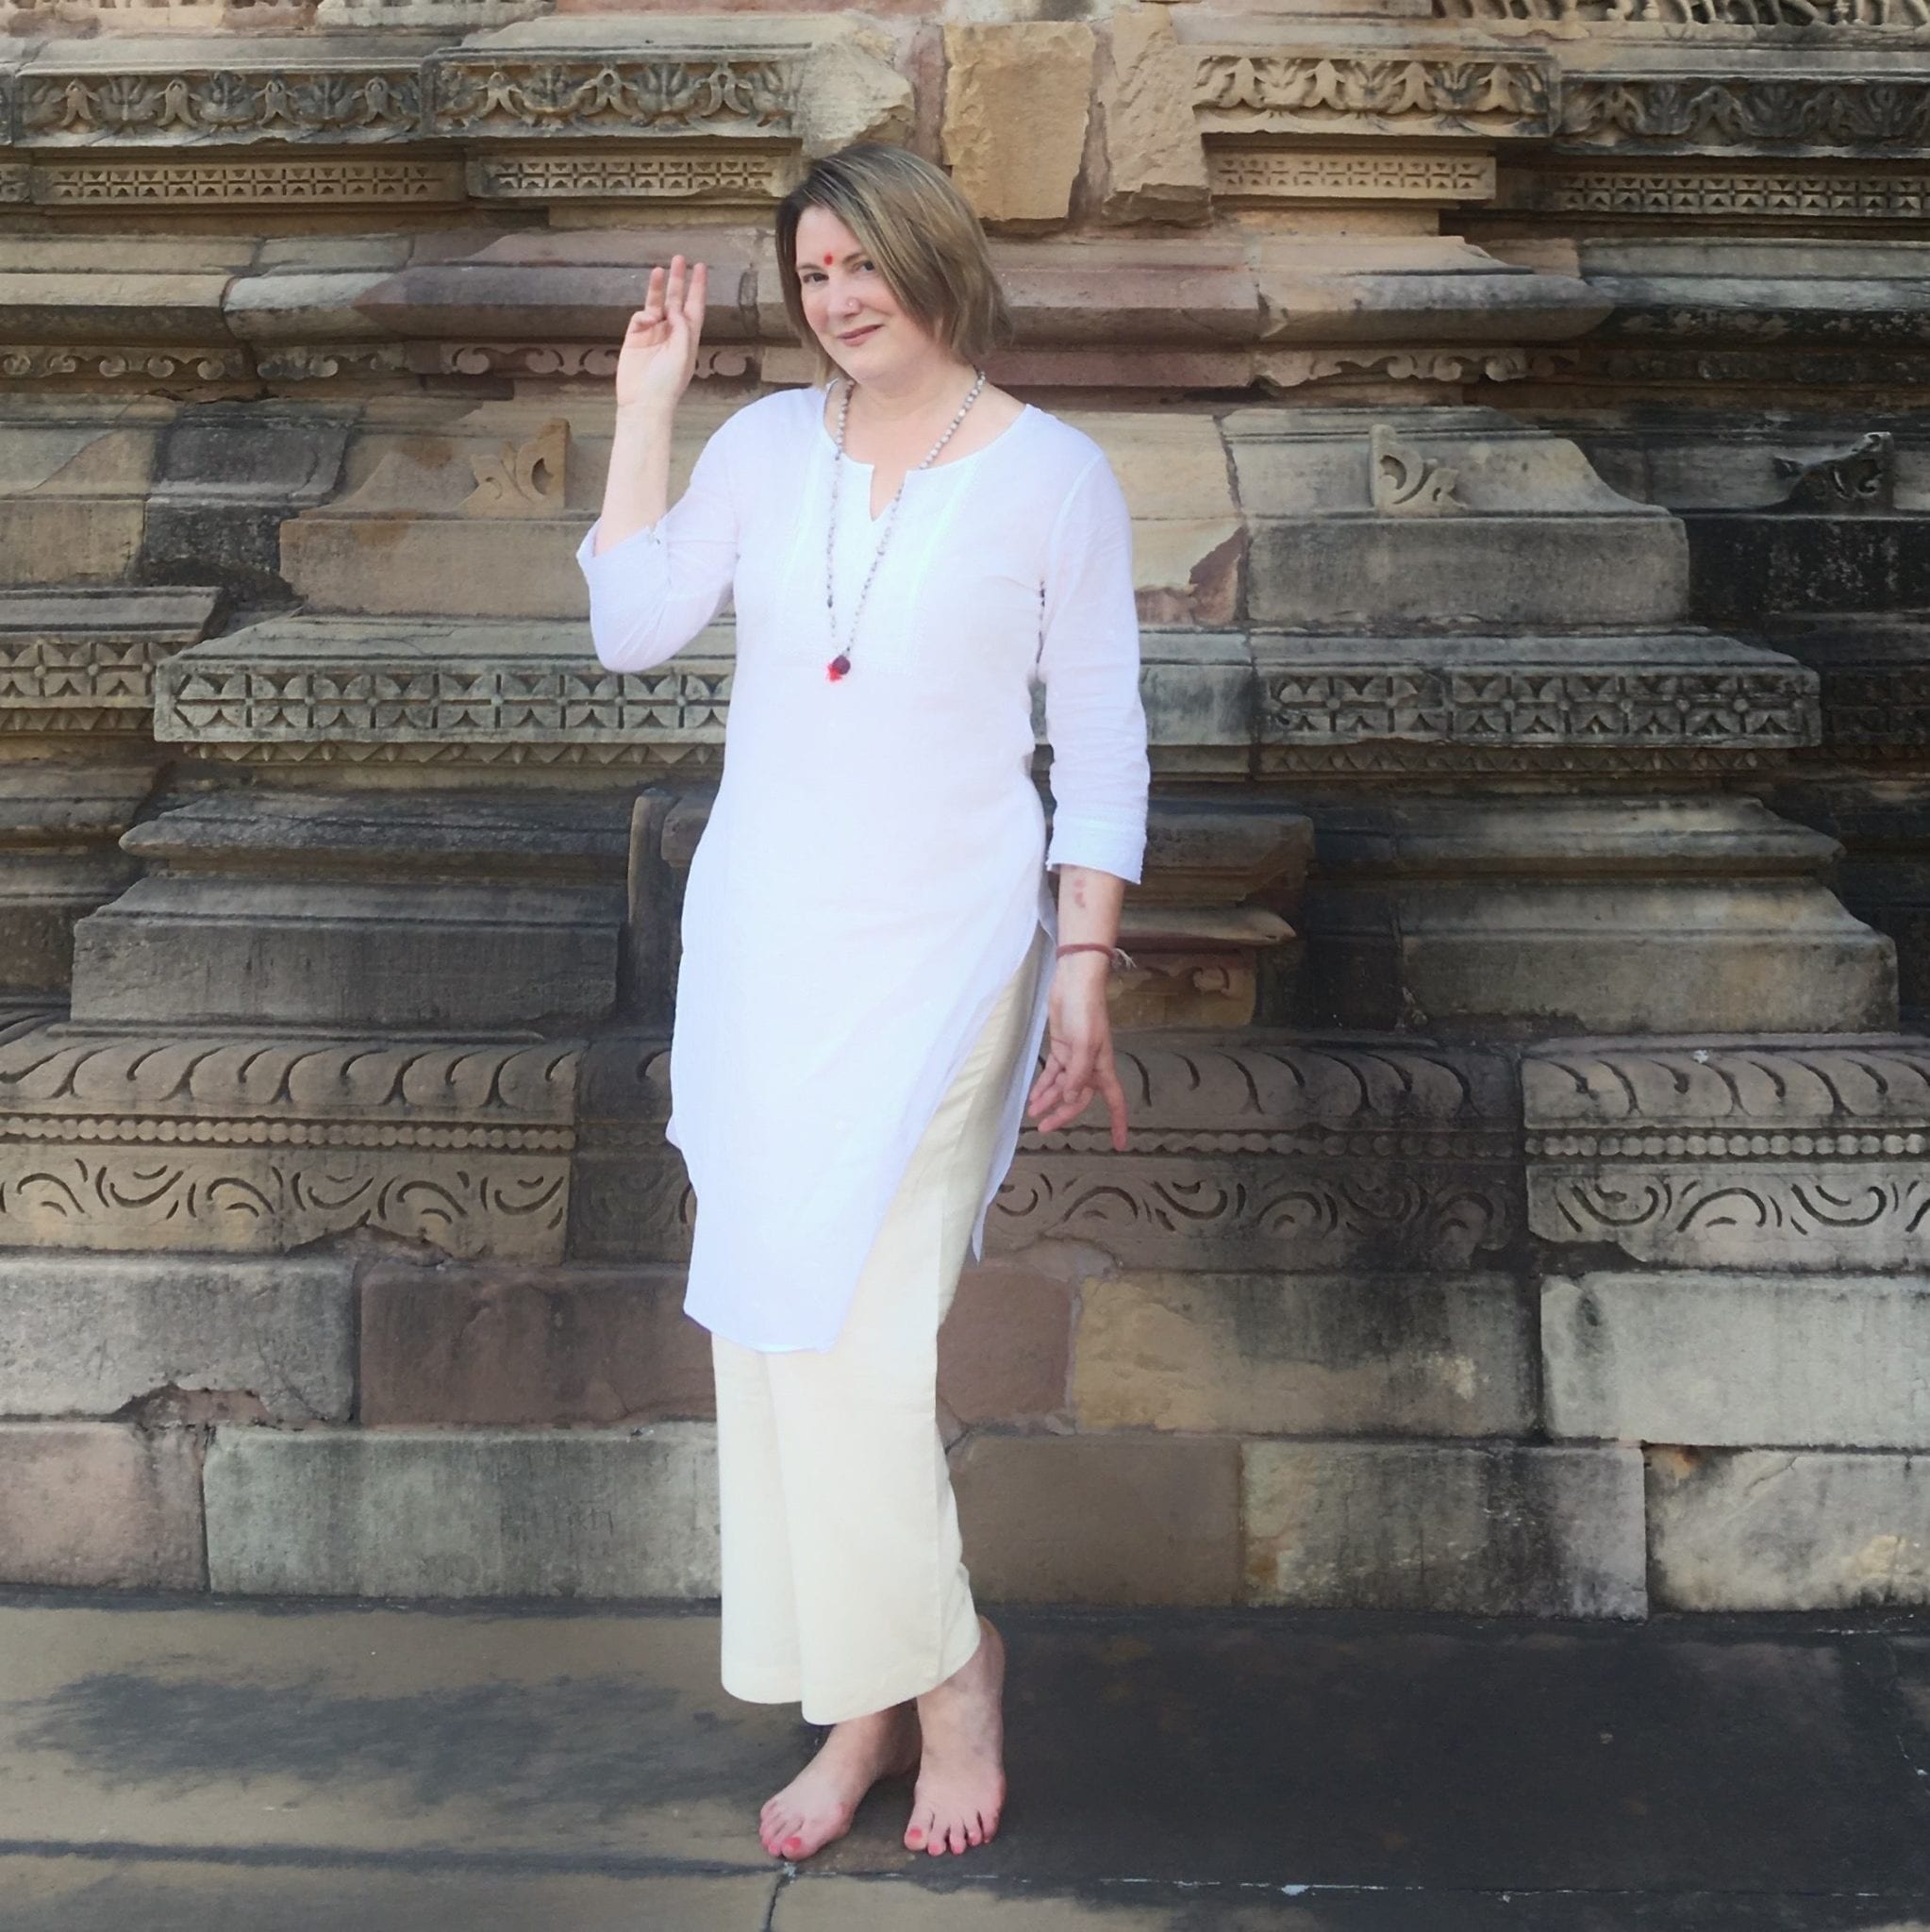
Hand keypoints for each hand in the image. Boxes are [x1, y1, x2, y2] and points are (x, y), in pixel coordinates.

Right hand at [615, 255, 706, 414]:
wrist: (643, 403)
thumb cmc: (667, 384)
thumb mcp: (683, 354)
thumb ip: (682, 328)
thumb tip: (674, 308)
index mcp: (688, 339)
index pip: (695, 307)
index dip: (698, 287)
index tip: (701, 267)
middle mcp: (671, 334)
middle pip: (676, 301)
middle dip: (678, 281)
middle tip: (679, 259)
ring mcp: (652, 335)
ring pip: (656, 304)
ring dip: (658, 288)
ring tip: (659, 270)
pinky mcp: (634, 339)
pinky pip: (639, 317)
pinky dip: (643, 314)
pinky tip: (646, 320)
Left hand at [1026, 953, 1129, 1149]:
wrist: (1074, 982)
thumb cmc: (1085, 1009)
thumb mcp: (1084, 1043)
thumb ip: (1078, 1074)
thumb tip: (1071, 1099)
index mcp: (1102, 1066)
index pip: (1114, 1100)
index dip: (1118, 1122)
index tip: (1119, 1144)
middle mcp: (1090, 1065)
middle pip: (1079, 1098)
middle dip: (1063, 1114)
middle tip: (1044, 1128)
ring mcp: (1075, 1057)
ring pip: (1063, 1087)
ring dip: (1048, 1100)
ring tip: (1033, 1114)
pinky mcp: (1061, 1048)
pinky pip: (1053, 1074)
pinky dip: (1043, 1085)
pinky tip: (1034, 1096)